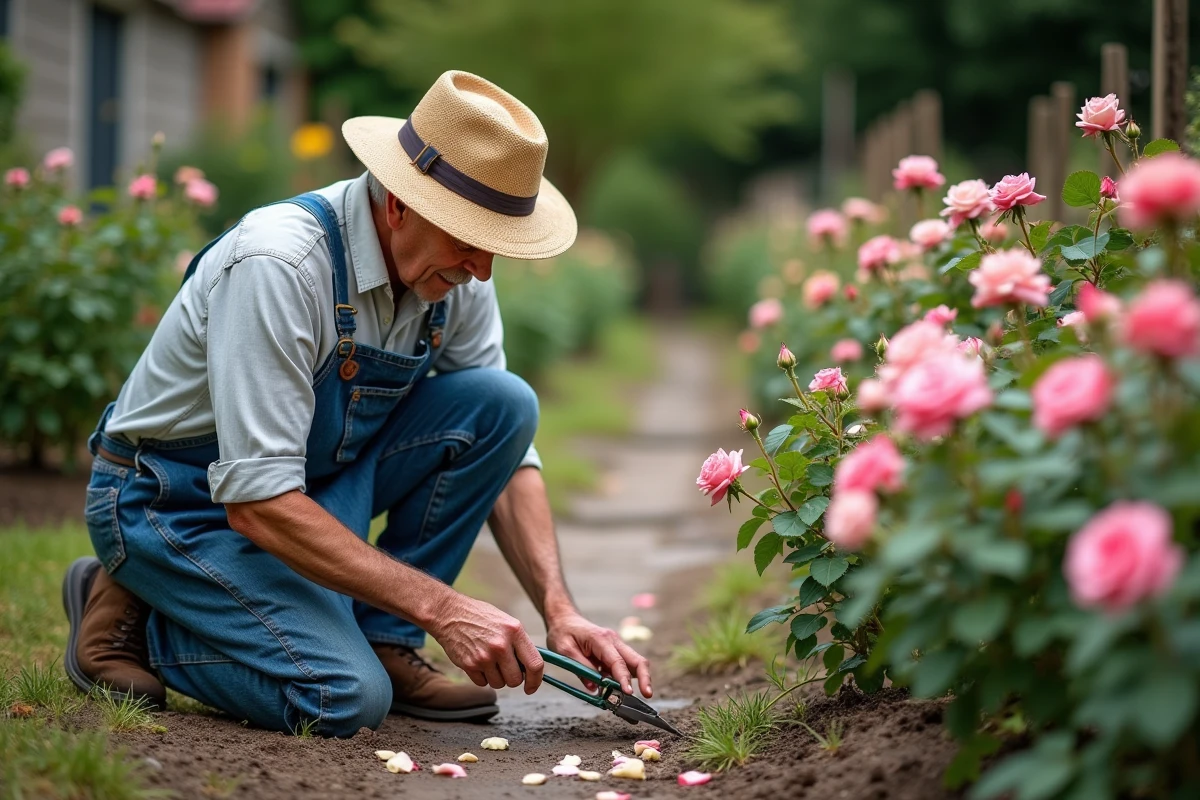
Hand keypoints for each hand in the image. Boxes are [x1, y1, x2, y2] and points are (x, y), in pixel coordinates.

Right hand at [427, 593, 543, 693]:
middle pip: (515, 680)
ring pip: (499, 684)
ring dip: (495, 677)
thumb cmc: (481, 617)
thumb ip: (520, 643)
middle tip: (504, 667)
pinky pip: (482, 683)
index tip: (532, 686)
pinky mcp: (469, 665)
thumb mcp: (507, 623)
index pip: (535, 664)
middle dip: (511, 678)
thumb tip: (530, 668)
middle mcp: (501, 645)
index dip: (536, 680)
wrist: (450, 614)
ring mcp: (484, 656)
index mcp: (515, 631)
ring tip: (488, 659)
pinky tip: (477, 660)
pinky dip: (481, 677)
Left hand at [547, 611, 652, 697]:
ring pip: (635, 663)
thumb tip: (595, 688)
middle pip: (637, 660)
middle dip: (645, 678)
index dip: (624, 679)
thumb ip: (581, 668)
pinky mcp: (614, 651)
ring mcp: (616, 645)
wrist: (564, 619)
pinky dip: (627, 678)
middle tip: (647, 694)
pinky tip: (620, 690)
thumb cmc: (563, 632)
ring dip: (638, 679)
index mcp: (601, 639)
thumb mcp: (565, 650)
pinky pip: (625, 666)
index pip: (618, 662)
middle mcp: (613, 641)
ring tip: (632, 697)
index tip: (629, 693)